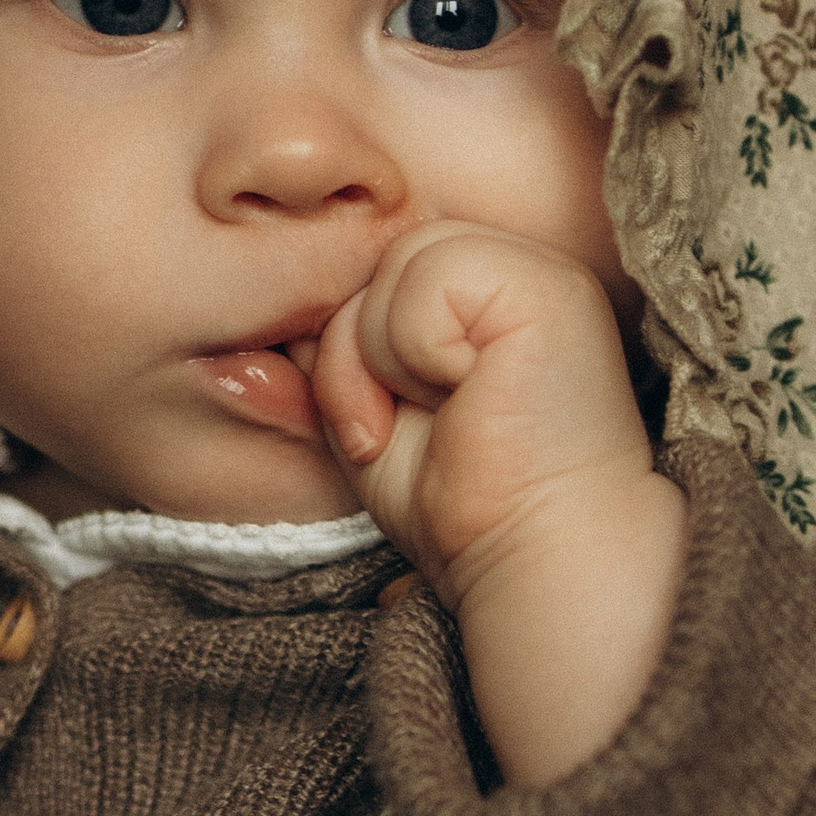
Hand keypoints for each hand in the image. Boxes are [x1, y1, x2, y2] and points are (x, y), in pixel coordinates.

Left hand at [311, 219, 686, 786]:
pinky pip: (426, 277)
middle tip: (392, 428)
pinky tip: (462, 399)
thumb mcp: (367, 412)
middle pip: (377, 259)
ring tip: (435, 417)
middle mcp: (516, 271)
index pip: (375, 270)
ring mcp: (538, 272)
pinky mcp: (546, 286)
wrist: (535, 557)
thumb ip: (333, 352)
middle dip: (353, 355)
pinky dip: (413, 351)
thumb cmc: (463, 503)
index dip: (350, 349)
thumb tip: (269, 321)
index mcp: (484, 295)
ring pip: (395, 264)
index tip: (382, 427)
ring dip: (380, 360)